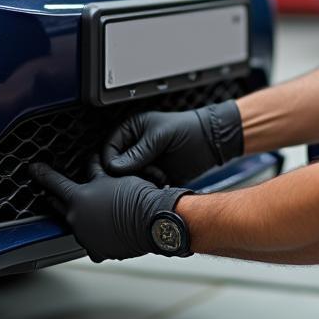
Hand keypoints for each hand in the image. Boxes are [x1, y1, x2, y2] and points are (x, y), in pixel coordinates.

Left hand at [29, 158, 189, 261]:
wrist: (155, 221)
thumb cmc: (136, 197)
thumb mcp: (114, 177)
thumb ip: (96, 173)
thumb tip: (91, 164)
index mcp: (78, 200)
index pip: (54, 183)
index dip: (42, 174)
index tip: (33, 169)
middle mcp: (77, 221)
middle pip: (61, 205)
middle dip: (61, 196)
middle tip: (60, 189)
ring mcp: (86, 238)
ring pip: (79, 223)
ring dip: (84, 215)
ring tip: (100, 207)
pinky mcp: (99, 251)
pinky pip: (93, 240)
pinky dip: (98, 232)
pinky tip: (110, 226)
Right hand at [101, 100, 243, 184]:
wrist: (210, 143)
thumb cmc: (187, 130)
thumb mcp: (160, 136)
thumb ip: (138, 152)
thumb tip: (114, 167)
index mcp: (131, 131)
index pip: (108, 149)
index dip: (111, 161)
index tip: (120, 171)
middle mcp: (133, 148)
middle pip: (115, 168)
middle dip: (128, 174)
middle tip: (146, 172)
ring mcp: (143, 164)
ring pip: (127, 180)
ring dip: (140, 181)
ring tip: (158, 175)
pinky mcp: (153, 177)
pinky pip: (141, 187)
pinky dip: (149, 188)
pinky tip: (163, 181)